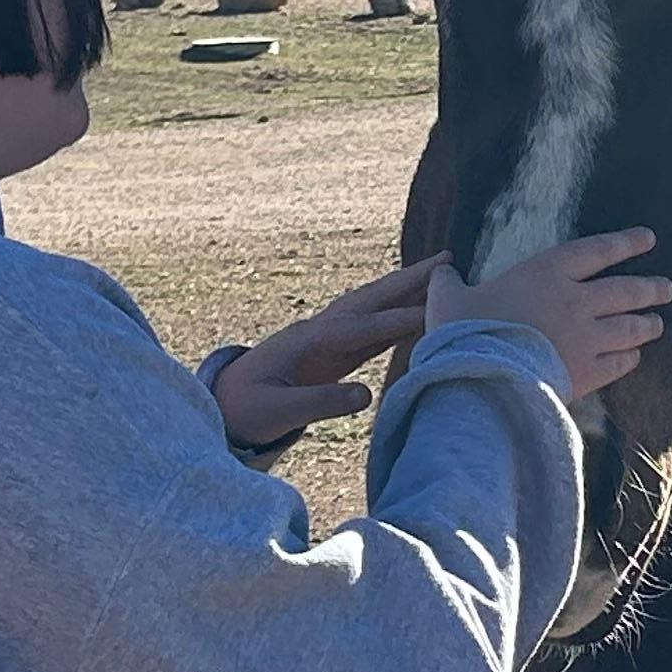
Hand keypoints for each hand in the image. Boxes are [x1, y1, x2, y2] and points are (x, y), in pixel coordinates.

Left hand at [212, 260, 441, 448]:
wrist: (223, 406)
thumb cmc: (245, 409)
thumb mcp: (276, 411)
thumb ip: (319, 402)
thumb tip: (365, 395)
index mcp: (306, 341)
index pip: (359, 328)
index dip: (395, 322)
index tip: (432, 314)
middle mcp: (320, 330)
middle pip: (371, 299)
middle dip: (409, 280)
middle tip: (448, 260)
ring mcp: (326, 339)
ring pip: (374, 308)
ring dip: (408, 291)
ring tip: (443, 275)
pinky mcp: (331, 353)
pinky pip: (372, 330)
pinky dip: (398, 317)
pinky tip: (421, 313)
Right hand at [426, 228, 671, 404]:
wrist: (482, 379)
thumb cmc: (463, 333)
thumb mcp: (448, 300)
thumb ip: (449, 285)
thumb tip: (441, 274)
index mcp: (546, 273)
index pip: (597, 251)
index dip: (626, 243)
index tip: (648, 239)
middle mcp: (576, 302)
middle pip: (626, 291)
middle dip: (650, 288)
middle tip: (666, 288)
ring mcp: (587, 339)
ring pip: (631, 327)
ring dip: (647, 324)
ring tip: (657, 323)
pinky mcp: (588, 372)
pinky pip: (620, 362)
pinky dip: (630, 357)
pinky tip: (633, 357)